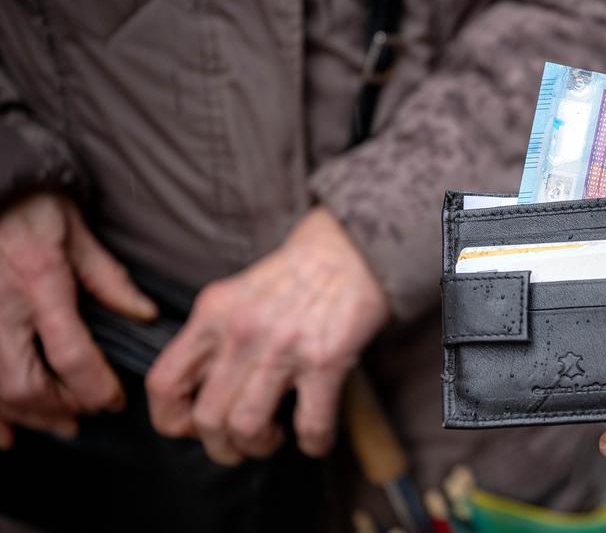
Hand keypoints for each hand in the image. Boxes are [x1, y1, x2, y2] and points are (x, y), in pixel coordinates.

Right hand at [0, 193, 156, 448]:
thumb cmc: (31, 207)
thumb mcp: (78, 234)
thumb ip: (110, 280)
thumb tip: (145, 315)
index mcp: (42, 282)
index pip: (71, 354)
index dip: (96, 388)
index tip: (116, 401)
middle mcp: (1, 307)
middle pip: (24, 383)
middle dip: (59, 409)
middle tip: (86, 416)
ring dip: (24, 415)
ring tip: (57, 422)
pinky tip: (5, 432)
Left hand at [146, 207, 386, 464]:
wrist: (348, 251)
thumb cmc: (294, 276)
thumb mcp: (235, 295)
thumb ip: (214, 337)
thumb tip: (202, 389)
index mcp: (213, 316)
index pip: (164, 383)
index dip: (171, 420)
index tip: (192, 426)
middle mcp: (242, 333)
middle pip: (206, 418)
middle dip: (221, 446)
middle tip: (239, 442)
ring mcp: (284, 349)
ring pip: (247, 428)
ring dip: (259, 447)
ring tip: (273, 436)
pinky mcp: (326, 361)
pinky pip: (310, 425)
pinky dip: (312, 443)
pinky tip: (315, 438)